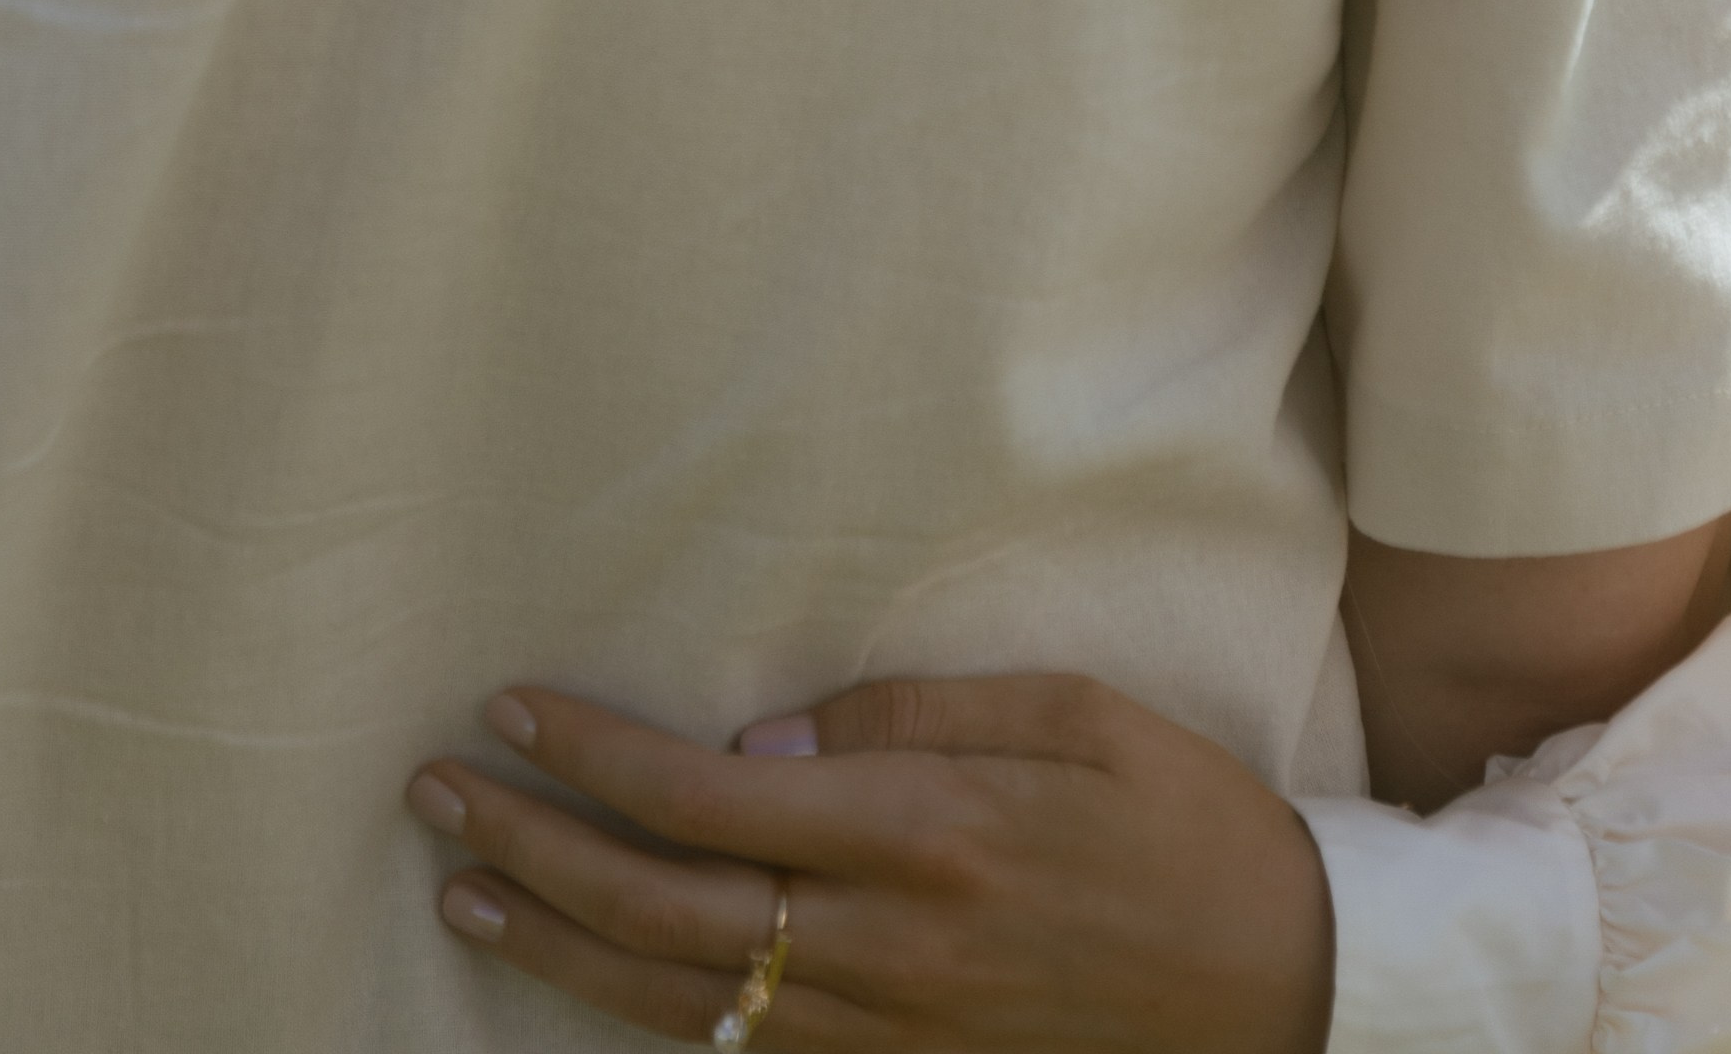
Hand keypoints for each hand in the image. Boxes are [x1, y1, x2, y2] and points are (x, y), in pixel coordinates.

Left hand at [405, 673, 1335, 1053]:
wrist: (1292, 995)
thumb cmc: (1191, 828)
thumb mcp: (1081, 716)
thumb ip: (919, 717)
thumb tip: (770, 744)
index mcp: (928, 835)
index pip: (710, 800)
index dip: (596, 758)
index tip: (512, 710)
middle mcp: (888, 948)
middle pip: (663, 912)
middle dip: (534, 850)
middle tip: (437, 796)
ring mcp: (890, 1035)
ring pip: (681, 1006)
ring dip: (559, 949)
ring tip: (467, 895)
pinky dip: (652, 1029)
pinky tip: (591, 986)